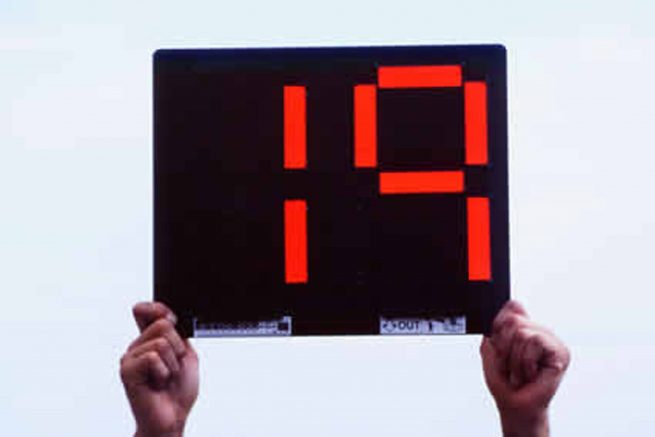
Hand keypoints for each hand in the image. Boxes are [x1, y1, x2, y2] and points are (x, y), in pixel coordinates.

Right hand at [120, 302, 198, 436]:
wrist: (172, 418)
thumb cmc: (178, 390)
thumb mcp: (185, 354)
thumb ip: (176, 333)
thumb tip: (164, 314)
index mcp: (149, 340)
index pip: (145, 310)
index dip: (158, 307)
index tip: (172, 318)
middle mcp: (136, 346)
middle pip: (162, 324)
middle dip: (178, 348)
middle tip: (173, 367)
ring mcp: (129, 358)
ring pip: (161, 341)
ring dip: (172, 363)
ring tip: (165, 378)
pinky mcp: (127, 370)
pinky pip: (153, 357)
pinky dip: (163, 372)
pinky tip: (157, 384)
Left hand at [480, 300, 570, 436]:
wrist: (514, 405)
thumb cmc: (504, 380)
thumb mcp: (491, 347)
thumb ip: (496, 324)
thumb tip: (511, 306)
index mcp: (525, 327)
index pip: (514, 306)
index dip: (499, 323)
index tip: (497, 343)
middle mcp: (540, 331)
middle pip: (513, 318)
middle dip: (504, 346)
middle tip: (510, 363)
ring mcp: (552, 340)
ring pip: (522, 331)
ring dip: (514, 358)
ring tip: (520, 371)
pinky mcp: (561, 352)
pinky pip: (534, 341)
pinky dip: (525, 361)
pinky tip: (531, 373)